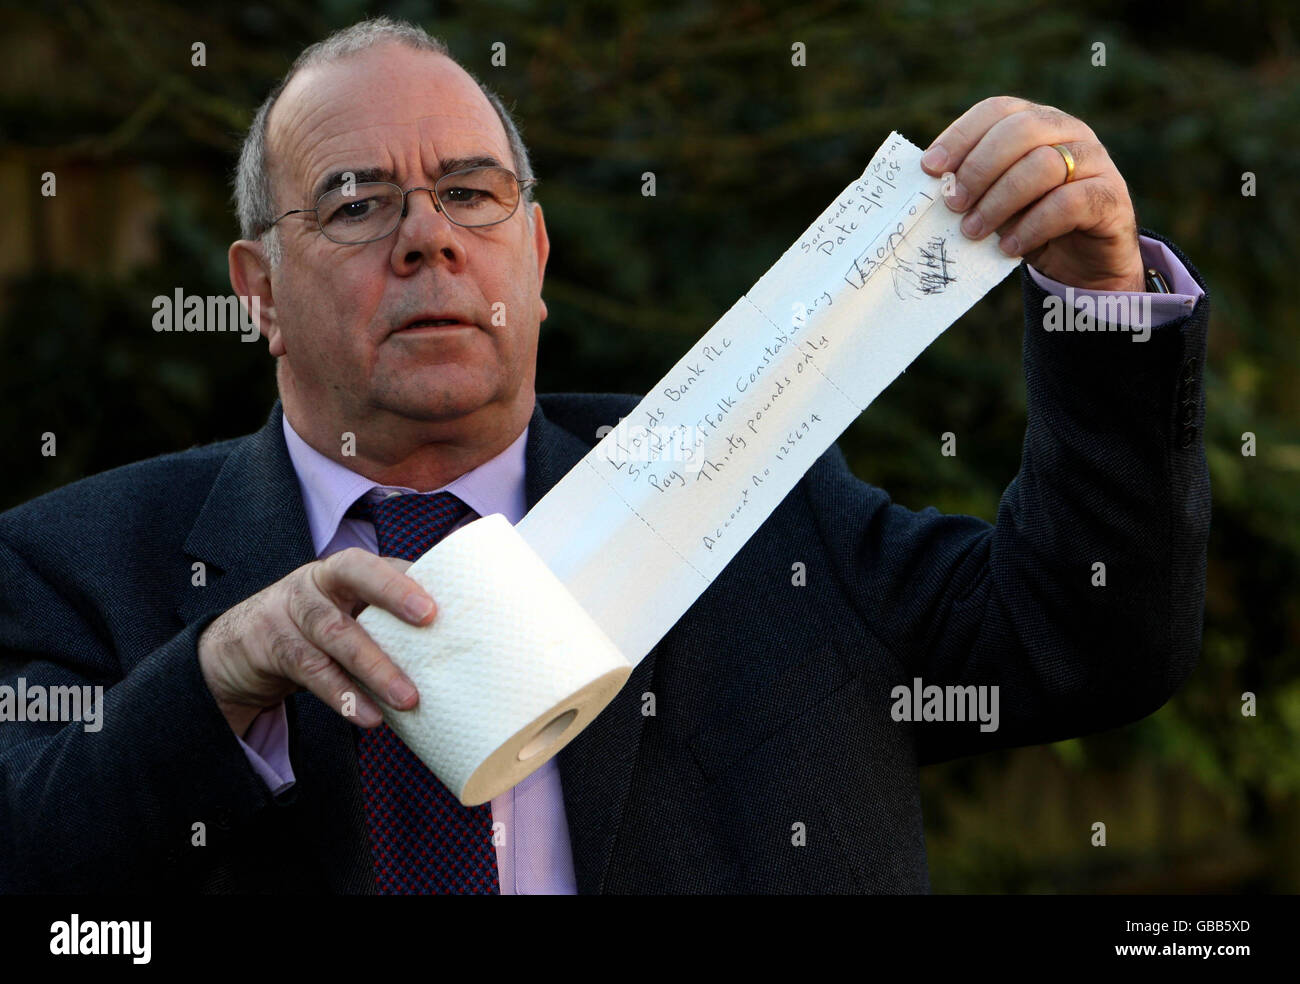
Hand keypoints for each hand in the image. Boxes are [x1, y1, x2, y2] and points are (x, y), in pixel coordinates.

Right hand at [197, 548, 436, 737]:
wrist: (239, 648)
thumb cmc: (313, 629)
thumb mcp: (344, 613)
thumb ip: (384, 619)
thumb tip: (454, 642)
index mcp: (341, 570)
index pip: (378, 562)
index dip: (405, 577)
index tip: (437, 599)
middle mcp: (315, 582)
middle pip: (354, 578)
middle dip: (392, 595)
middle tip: (429, 620)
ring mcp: (290, 611)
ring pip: (335, 632)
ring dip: (375, 667)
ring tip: (408, 698)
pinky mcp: (272, 646)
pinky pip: (312, 671)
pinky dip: (343, 696)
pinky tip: (369, 716)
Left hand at [920, 96, 1143, 292]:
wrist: (1083, 263)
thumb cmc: (1030, 224)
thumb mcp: (996, 201)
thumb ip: (973, 187)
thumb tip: (934, 184)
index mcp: (1037, 122)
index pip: (997, 109)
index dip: (961, 135)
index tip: (930, 168)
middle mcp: (1068, 131)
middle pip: (1020, 130)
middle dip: (978, 168)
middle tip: (953, 204)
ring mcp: (1095, 160)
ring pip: (1042, 165)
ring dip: (998, 202)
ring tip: (972, 231)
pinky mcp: (1110, 196)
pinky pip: (1068, 203)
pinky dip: (1031, 227)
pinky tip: (1008, 247)